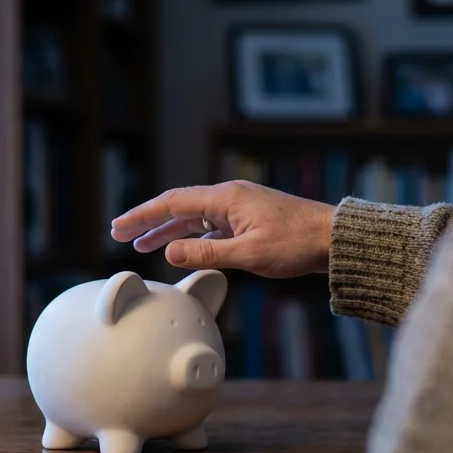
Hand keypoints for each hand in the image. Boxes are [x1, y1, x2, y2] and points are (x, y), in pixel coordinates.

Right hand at [110, 180, 335, 277]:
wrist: (334, 239)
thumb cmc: (297, 244)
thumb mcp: (249, 255)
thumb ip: (206, 254)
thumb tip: (169, 252)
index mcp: (226, 198)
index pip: (172, 202)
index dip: (142, 215)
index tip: (118, 226)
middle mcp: (229, 197)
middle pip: (178, 207)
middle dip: (148, 222)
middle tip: (120, 234)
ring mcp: (239, 208)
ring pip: (194, 217)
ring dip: (168, 231)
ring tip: (142, 245)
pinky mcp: (249, 220)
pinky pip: (211, 226)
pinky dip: (192, 237)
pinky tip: (182, 249)